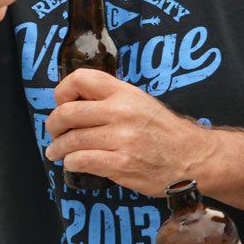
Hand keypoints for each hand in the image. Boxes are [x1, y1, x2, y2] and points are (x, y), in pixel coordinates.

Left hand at [45, 70, 198, 195]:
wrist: (191, 157)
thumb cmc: (162, 131)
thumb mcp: (139, 102)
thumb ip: (111, 99)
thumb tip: (74, 102)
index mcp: (124, 93)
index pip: (80, 79)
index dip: (62, 91)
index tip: (60, 103)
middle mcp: (121, 112)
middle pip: (68, 113)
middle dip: (53, 125)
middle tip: (52, 132)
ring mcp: (121, 139)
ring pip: (71, 140)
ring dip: (57, 148)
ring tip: (56, 152)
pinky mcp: (121, 164)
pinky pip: (82, 161)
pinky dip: (71, 163)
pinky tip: (72, 164)